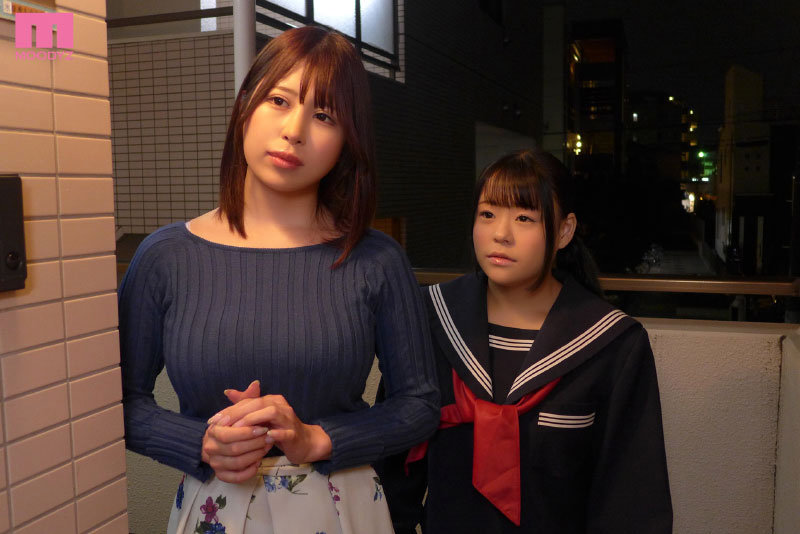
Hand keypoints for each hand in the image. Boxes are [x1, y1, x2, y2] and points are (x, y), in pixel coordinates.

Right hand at [201, 380, 267, 482]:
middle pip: (234, 449)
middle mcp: (210, 448)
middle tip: (269, 438)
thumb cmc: (234, 426)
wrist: (221, 445)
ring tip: (267, 448)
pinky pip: (235, 477)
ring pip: (237, 463)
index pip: (229, 433)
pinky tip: (258, 463)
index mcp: (213, 431)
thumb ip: (247, 398)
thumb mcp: (240, 411)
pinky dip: (249, 471)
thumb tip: (256, 384)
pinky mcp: (222, 475)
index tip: (263, 428)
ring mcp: (215, 463)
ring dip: (255, 455)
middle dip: (254, 443)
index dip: (247, 431)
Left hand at [212, 394, 331, 464]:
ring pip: (272, 412)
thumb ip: (245, 406)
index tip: (213, 421)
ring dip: (253, 420)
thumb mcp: (261, 418)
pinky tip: (263, 437)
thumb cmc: (279, 429)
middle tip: (221, 425)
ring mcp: (289, 418)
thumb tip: (228, 392)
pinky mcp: (294, 433)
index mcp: (271, 400)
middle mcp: (280, 405)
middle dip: (238, 413)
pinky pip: (285, 431)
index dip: (229, 410)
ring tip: (238, 430)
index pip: (248, 401)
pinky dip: (274, 433)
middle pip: (258, 403)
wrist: (304, 442)